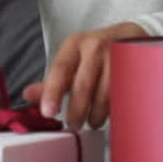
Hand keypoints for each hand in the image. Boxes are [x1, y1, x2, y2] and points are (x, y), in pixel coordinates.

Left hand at [22, 21, 147, 129]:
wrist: (132, 36)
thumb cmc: (96, 51)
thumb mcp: (72, 59)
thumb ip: (51, 80)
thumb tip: (27, 96)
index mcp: (75, 44)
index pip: (60, 69)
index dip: (52, 92)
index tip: (48, 112)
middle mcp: (96, 46)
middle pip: (83, 85)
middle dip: (76, 111)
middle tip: (72, 125)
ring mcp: (118, 56)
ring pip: (105, 95)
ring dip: (96, 114)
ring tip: (92, 121)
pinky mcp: (135, 68)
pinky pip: (123, 97)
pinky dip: (114, 111)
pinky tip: (110, 115)